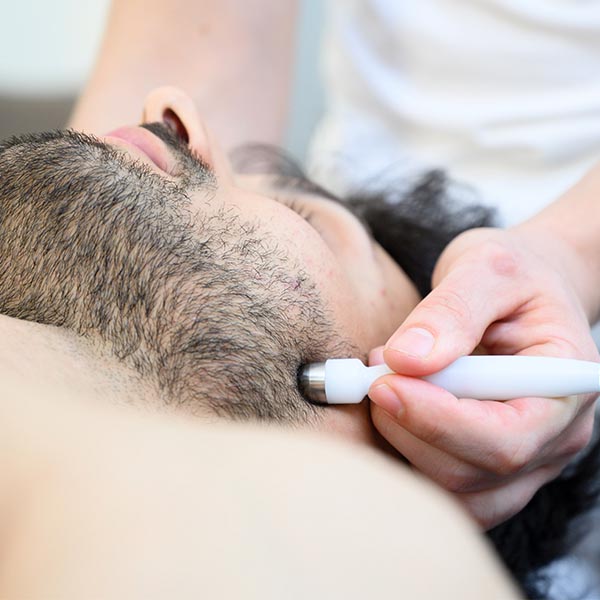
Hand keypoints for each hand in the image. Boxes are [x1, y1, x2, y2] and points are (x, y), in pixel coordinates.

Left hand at [368, 226, 598, 528]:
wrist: (523, 291)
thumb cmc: (514, 276)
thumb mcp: (487, 268)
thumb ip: (451, 310)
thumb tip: (406, 359)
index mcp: (566, 384)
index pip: (507, 437)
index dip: (437, 420)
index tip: (383, 383)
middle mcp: (553, 434)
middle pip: (474, 473)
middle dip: (408, 429)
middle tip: (373, 376)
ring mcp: (527, 458)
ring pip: (456, 491)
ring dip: (402, 444)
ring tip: (385, 384)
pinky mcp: (493, 464)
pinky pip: (447, 486)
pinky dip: (407, 454)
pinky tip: (394, 409)